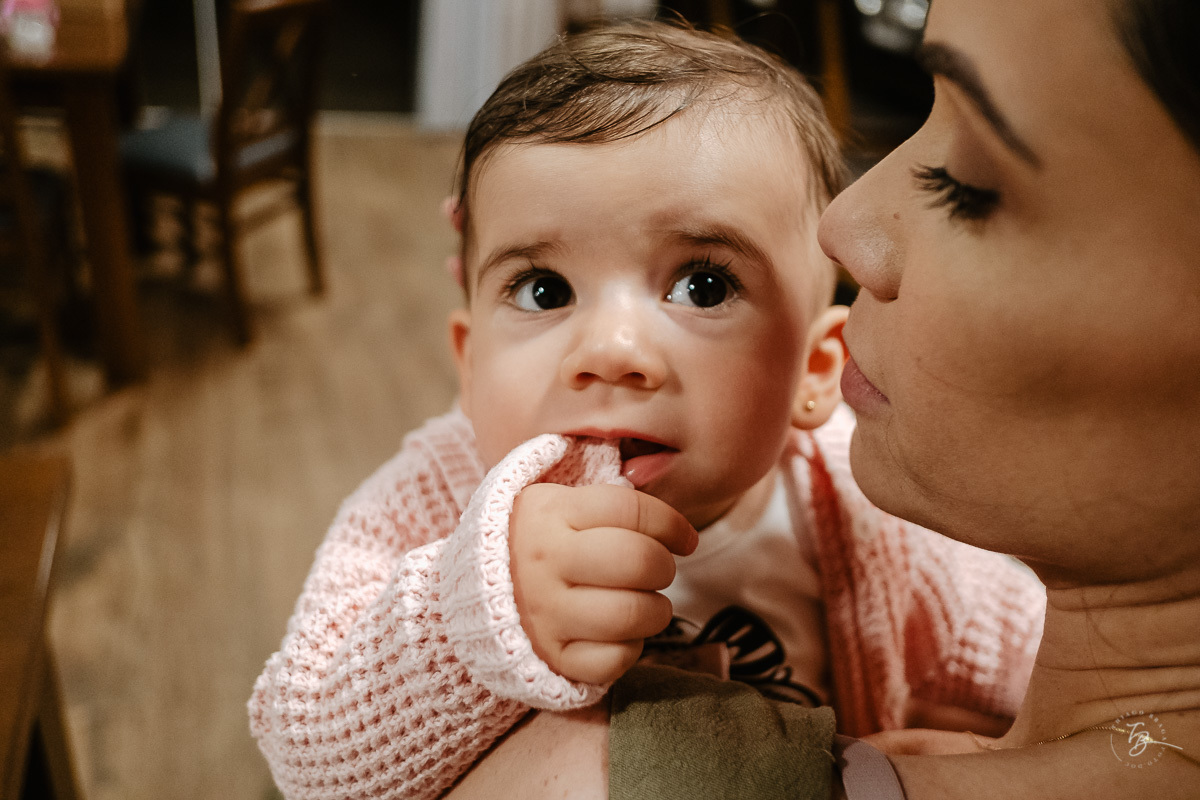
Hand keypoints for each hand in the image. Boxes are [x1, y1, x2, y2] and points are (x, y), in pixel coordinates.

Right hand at [509, 483, 697, 684]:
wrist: (471, 592)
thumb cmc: (537, 542)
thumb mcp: (558, 504)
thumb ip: (611, 505)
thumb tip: (679, 531)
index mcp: (549, 513)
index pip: (630, 509)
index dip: (671, 523)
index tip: (684, 537)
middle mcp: (543, 561)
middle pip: (637, 561)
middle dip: (664, 566)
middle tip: (658, 570)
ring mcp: (544, 613)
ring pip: (631, 614)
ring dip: (655, 610)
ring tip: (645, 603)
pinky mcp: (551, 656)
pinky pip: (614, 660)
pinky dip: (631, 648)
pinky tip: (621, 633)